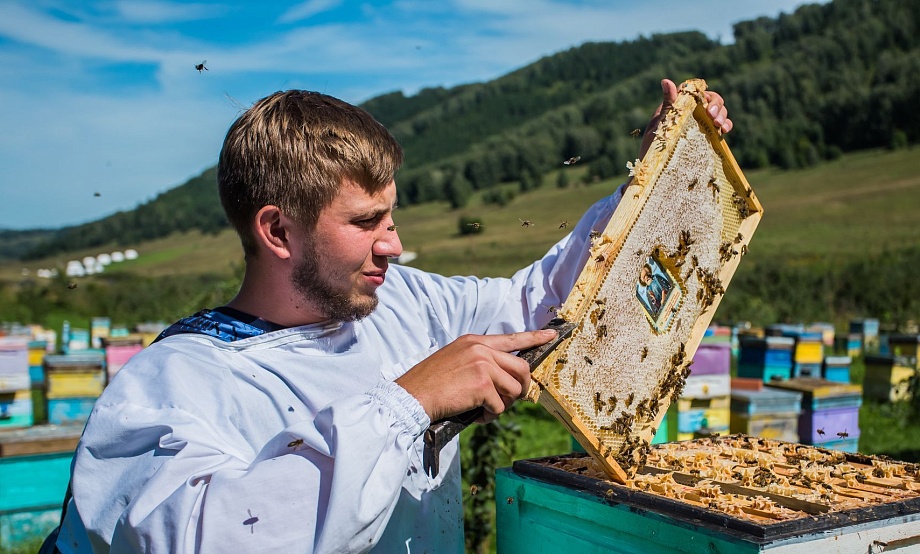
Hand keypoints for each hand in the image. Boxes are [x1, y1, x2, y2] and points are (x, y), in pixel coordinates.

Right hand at [395, 329, 556, 421]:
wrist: (413, 395)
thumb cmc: (430, 383)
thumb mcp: (454, 360)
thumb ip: (479, 362)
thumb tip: (503, 379)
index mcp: (474, 341)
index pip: (511, 338)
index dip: (534, 338)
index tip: (551, 335)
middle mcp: (481, 349)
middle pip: (521, 368)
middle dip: (522, 387)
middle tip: (514, 398)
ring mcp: (483, 365)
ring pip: (513, 389)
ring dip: (502, 404)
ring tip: (483, 408)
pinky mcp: (483, 385)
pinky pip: (500, 406)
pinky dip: (488, 416)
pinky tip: (473, 414)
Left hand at [638, 79, 732, 158]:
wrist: (654, 171)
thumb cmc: (652, 148)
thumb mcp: (658, 126)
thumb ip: (667, 105)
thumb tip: (666, 80)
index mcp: (677, 106)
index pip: (693, 91)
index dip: (702, 93)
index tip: (705, 104)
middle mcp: (690, 112)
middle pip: (710, 99)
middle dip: (716, 105)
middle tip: (713, 117)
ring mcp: (699, 124)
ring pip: (718, 111)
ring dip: (722, 114)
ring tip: (719, 125)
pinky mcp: (706, 136)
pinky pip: (720, 126)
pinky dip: (726, 125)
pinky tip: (724, 130)